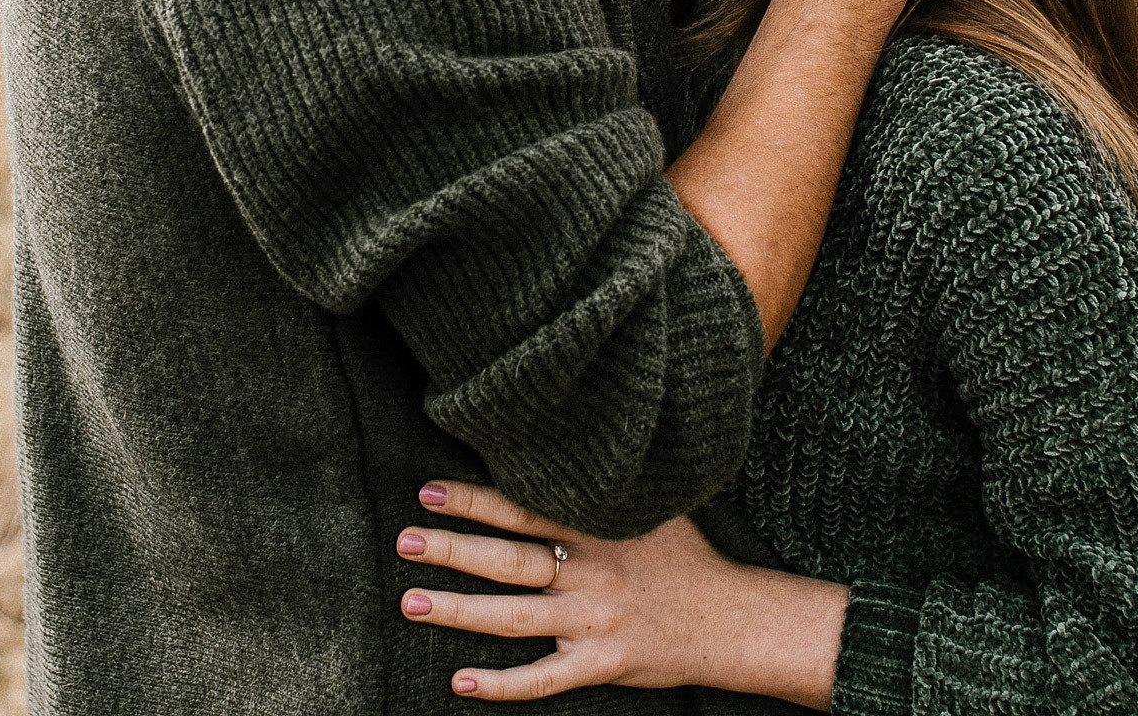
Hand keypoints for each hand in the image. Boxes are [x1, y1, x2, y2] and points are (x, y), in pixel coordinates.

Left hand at [394, 481, 845, 706]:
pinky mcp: (602, 663)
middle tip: (404, 540)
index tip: (429, 491)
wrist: (733, 619)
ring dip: (458, 610)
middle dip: (452, 550)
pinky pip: (543, 678)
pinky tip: (461, 682)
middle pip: (509, 559)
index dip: (475, 499)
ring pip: (513, 617)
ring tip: (410, 602)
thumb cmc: (687, 558)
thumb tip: (561, 454)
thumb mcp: (653, 508)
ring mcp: (594, 621)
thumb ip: (605, 491)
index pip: (524, 508)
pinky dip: (501, 684)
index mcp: (599, 529)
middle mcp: (591, 572)